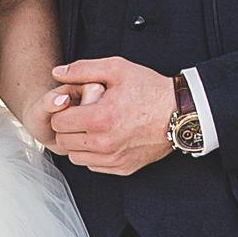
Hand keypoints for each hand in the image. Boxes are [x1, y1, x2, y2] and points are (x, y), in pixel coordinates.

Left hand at [48, 57, 176, 173]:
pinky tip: (104, 138)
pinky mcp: (122, 168)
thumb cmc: (150, 89)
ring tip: (92, 127)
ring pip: (75, 157)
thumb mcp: (117, 69)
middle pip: (63, 142)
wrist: (180, 113)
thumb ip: (82, 70)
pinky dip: (93, 154)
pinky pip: (93, 166)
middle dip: (67, 127)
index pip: (58, 122)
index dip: (62, 111)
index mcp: (99, 119)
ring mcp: (113, 159)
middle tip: (81, 115)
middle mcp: (104, 144)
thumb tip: (57, 73)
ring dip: (78, 143)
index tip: (73, 105)